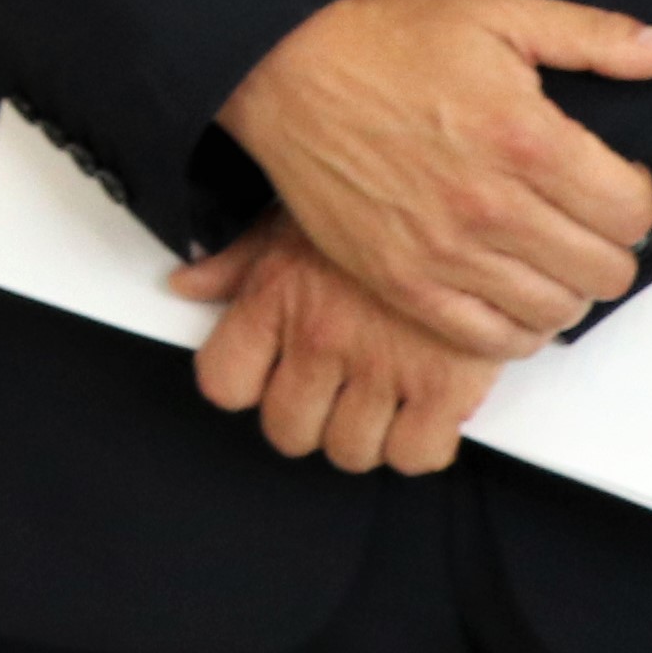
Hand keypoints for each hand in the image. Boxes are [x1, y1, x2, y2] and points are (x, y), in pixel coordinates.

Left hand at [170, 218, 502, 473]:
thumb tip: (186, 285)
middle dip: (307, 419)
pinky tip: (420, 410)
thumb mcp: (291, 220)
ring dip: (363, 435)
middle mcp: (322, 337)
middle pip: (288, 430)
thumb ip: (234, 263)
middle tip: (331, 393)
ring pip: (351, 451)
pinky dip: (417, 444)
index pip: (224, 383)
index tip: (268, 376)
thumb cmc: (376, 208)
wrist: (465, 196)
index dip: (245, 386)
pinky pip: (414, 455)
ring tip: (378, 399)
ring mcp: (383, 366)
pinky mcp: (448, 387)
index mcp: (276, 297)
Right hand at [217, 0, 651, 357]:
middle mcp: (491, 204)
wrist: (280, 68)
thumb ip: (595, 35)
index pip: (633, 211)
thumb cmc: (386, 41)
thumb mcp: (496, 13)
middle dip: (605, 244)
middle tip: (576, 218)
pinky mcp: (402, 281)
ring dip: (564, 286)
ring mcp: (444, 251)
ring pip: (557, 310)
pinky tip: (508, 288)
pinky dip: (516, 327)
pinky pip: (493, 340)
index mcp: (525, 137)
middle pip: (606, 270)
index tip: (607, 180)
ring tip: (542, 253)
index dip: (632, 196)